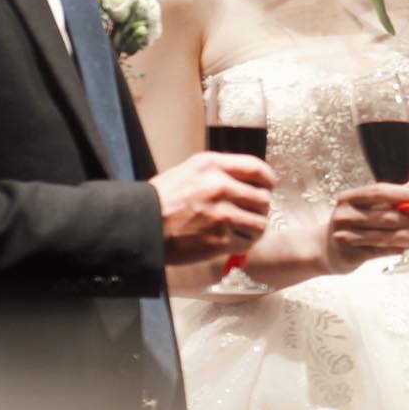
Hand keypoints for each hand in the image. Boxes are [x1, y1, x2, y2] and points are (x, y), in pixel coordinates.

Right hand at [152, 152, 273, 264]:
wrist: (140, 226)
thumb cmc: (161, 200)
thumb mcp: (189, 171)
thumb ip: (219, 172)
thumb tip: (248, 181)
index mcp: (212, 166)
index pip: (257, 169)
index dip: (267, 180)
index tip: (268, 187)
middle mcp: (220, 187)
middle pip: (263, 198)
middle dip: (259, 207)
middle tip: (249, 212)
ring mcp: (222, 215)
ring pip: (260, 222)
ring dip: (254, 227)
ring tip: (242, 229)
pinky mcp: (220, 240)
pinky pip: (248, 242)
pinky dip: (244, 243)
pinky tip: (232, 240)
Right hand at [322, 182, 408, 273]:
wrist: (322, 249)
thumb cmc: (351, 224)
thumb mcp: (361, 209)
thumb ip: (386, 204)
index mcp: (350, 197)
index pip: (380, 191)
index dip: (405, 193)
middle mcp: (346, 215)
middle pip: (388, 216)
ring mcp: (346, 235)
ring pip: (387, 236)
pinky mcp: (350, 254)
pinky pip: (381, 251)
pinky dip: (399, 249)